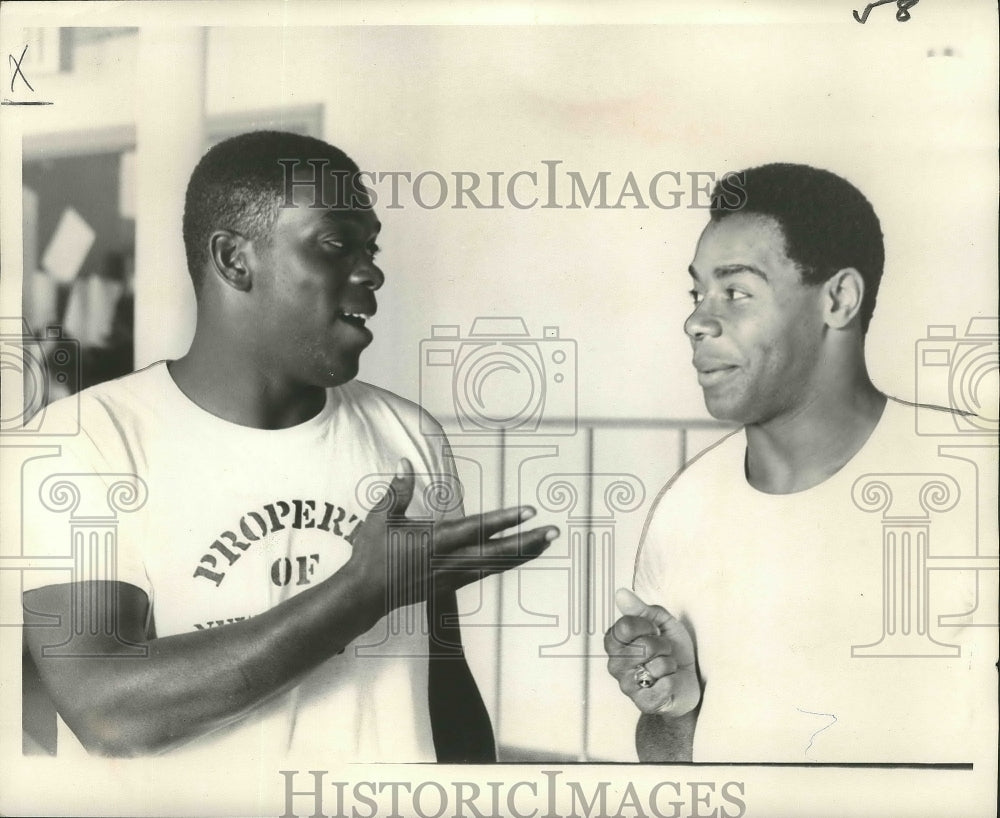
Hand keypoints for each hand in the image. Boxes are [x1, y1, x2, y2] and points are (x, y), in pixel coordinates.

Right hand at [345, 458, 558, 614]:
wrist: (364, 595)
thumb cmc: (372, 554)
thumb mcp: (381, 517)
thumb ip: (398, 490)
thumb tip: (405, 463)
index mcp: (434, 540)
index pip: (476, 528)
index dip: (504, 520)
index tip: (529, 511)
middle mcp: (448, 560)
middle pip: (496, 552)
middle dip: (527, 542)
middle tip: (553, 531)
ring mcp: (451, 576)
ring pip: (495, 565)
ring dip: (522, 554)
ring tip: (545, 542)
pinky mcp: (450, 586)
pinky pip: (484, 574)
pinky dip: (504, 565)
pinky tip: (518, 557)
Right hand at [604, 588, 699, 716]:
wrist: (688, 682)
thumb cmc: (673, 651)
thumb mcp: (662, 623)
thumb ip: (642, 609)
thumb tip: (621, 594)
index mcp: (616, 643)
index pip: (625, 626)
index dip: (646, 625)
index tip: (654, 630)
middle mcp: (616, 664)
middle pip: (644, 646)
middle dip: (663, 646)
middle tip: (663, 651)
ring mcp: (627, 685)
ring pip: (656, 665)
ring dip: (669, 664)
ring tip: (666, 668)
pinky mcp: (643, 702)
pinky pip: (664, 684)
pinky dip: (673, 681)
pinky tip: (667, 682)